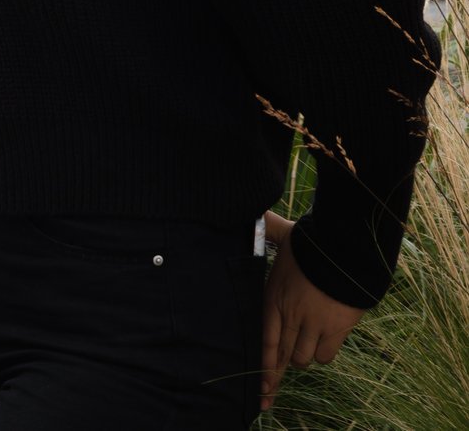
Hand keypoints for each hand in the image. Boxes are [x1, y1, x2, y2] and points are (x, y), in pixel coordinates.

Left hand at [260, 218, 364, 409]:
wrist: (348, 249)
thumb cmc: (314, 244)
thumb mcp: (284, 236)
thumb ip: (268, 229)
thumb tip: (255, 212)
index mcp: (273, 297)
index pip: (263, 340)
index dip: (261, 367)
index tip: (260, 390)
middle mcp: (290, 314)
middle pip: (282, 355)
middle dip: (278, 370)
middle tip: (272, 386)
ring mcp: (314, 323)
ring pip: (303, 357)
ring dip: (302, 355)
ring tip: (304, 344)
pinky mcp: (338, 328)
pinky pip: (326, 355)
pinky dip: (323, 353)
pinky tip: (322, 343)